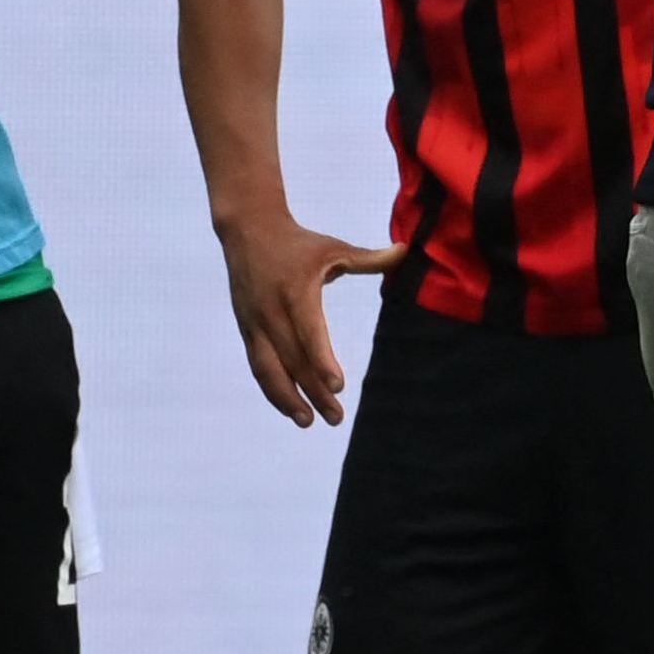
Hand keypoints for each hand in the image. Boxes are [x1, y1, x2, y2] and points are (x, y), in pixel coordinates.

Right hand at [218, 205, 408, 424]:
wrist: (248, 231)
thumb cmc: (299, 242)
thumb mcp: (333, 247)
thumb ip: (369, 259)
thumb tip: (406, 252)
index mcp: (295, 291)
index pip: (308, 332)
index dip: (321, 361)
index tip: (337, 387)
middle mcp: (271, 311)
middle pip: (292, 359)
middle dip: (313, 392)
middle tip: (336, 418)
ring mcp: (255, 323)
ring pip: (269, 369)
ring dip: (287, 399)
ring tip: (308, 422)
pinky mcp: (247, 329)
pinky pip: (259, 365)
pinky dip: (272, 389)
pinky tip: (290, 407)